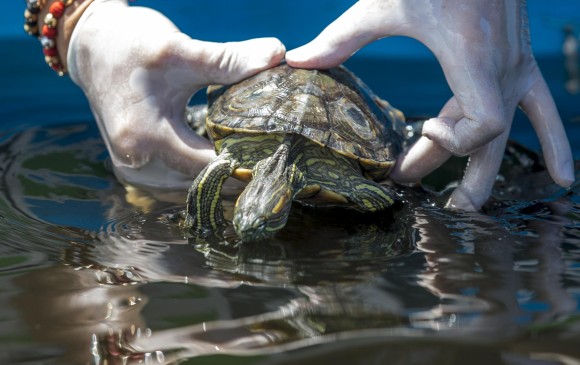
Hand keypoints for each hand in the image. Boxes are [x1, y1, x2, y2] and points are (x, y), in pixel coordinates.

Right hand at [67, 0, 284, 191]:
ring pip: (189, 187)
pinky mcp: (135, 167)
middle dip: (234, 174)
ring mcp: (133, 169)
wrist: (92, 46)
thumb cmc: (131, 45)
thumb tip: (277, 55)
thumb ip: (229, 59)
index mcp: (145, 138)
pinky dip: (200, 174)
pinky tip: (222, 160)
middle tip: (270, 162)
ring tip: (250, 162)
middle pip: (200, 184)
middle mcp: (136, 163)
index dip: (244, 164)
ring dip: (218, 178)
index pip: (209, 168)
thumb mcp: (181, 50)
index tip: (275, 156)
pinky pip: (176, 182)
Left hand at [286, 0, 573, 210]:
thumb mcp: (382, 3)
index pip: (480, 127)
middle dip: (463, 180)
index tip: (419, 130)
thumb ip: (340, 38)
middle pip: (487, 143)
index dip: (451, 142)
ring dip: (488, 173)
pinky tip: (565, 179)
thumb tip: (295, 60)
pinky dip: (555, 144)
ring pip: (508, 134)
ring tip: (469, 208)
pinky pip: (544, 109)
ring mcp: (515, 68)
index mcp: (472, 57)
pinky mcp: (519, 63)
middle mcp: (502, 68)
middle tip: (438, 211)